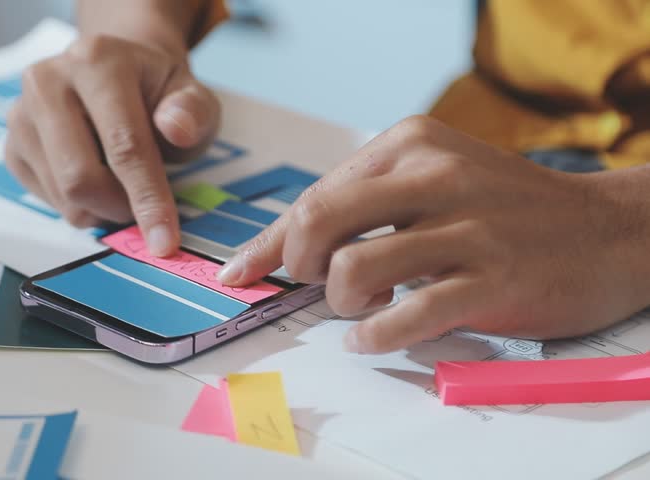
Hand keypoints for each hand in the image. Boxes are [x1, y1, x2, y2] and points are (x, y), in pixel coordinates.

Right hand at [4, 34, 219, 255]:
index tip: (165, 243)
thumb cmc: (158, 93)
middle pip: (79, 177)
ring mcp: (21, 114)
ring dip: (103, 210)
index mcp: (98, 61)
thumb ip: (193, 112)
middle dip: (120, 209)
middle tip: (146, 209)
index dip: (147, 199)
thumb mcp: (193, 97)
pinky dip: (81, 206)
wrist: (118, 74)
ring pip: (63, 196)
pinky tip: (98, 178)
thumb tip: (177, 128)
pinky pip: (48, 200)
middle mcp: (48, 81)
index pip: (123, 145)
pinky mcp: (12, 146)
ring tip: (125, 185)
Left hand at [217, 116, 649, 352]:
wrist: (608, 230)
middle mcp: (435, 176)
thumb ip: (366, 203)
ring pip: (353, 270)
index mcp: (410, 145)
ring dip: (340, 302)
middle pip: (318, 222)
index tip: (239, 274)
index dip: (268, 243)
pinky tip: (371, 338)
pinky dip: (375, 335)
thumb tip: (284, 246)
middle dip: (296, 265)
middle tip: (315, 283)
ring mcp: (467, 228)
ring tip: (360, 307)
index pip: (314, 196)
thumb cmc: (505, 208)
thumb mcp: (435, 179)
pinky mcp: (493, 280)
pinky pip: (407, 314)